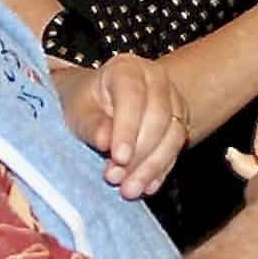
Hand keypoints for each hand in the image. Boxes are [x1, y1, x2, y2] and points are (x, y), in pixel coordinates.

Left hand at [59, 55, 189, 199]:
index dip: (127, 128)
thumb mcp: (77, 111)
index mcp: (126, 68)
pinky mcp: (179, 123)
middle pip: (159, 117)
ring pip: (173, 135)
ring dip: (152, 166)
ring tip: (130, 190)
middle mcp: (155, 79)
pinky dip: (161, 170)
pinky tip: (146, 186)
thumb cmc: (85, 103)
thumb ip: (91, 125)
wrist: (98, 104)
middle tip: (117, 179)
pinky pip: (177, 149)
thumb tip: (106, 141)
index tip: (118, 158)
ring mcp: (172, 100)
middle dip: (139, 154)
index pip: (133, 96)